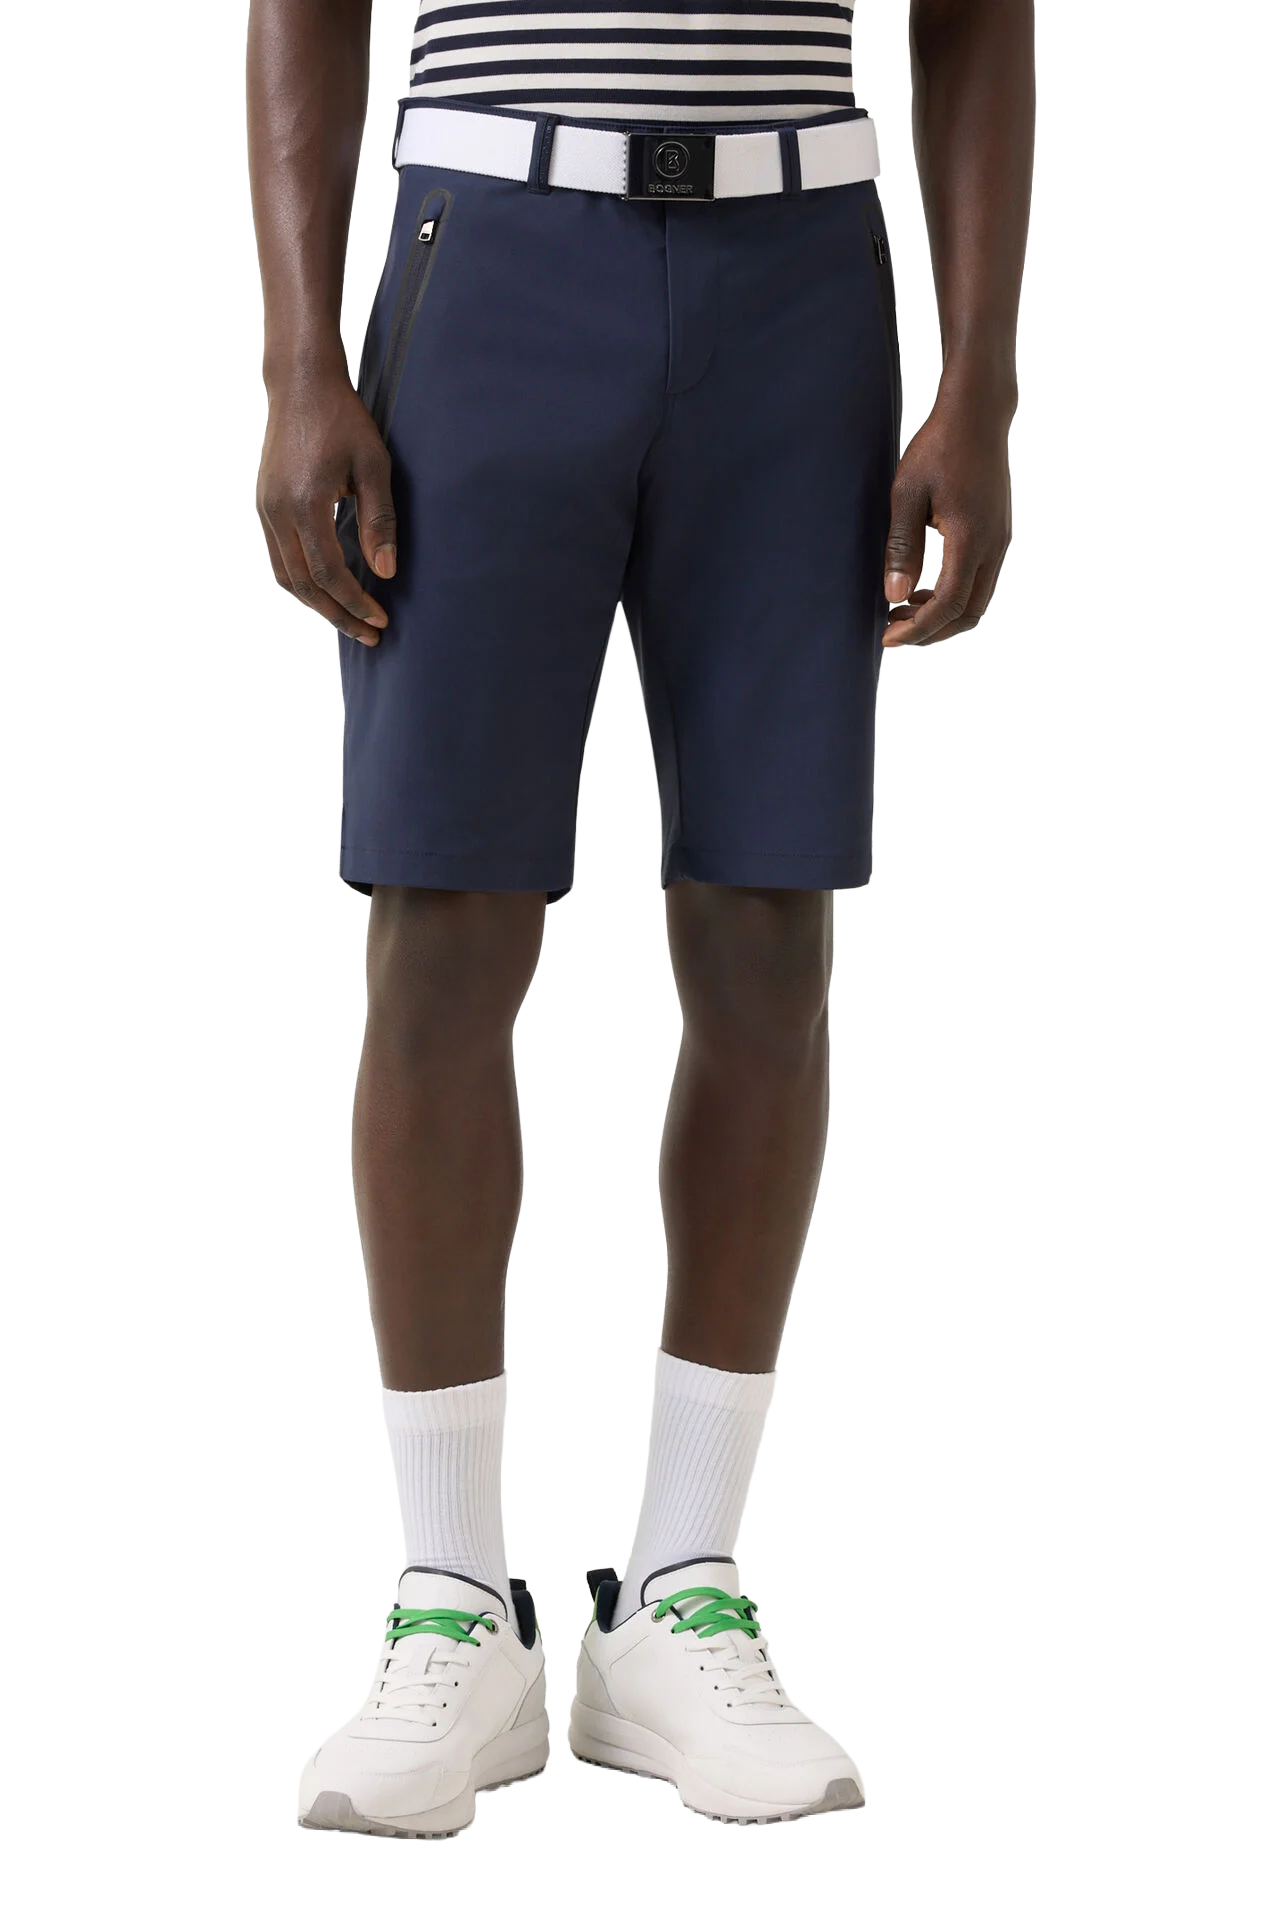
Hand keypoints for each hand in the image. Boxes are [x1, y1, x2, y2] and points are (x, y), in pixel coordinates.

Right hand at [256, 369, 396, 645]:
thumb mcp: (373, 466)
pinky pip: (280, 558)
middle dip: (338, 614)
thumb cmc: (343, 420)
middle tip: (370, 634)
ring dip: (318, 604)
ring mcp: (266, 509)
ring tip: (350, 619)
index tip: (381, 619)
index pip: (328, 573)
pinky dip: (302, 581)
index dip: (355, 602)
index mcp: (305, 503)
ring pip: (286, 577)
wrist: (300, 384)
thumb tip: (386, 573)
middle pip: (303, 585)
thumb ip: (379, 521)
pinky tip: (328, 588)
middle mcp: (278, 511)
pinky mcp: (264, 504)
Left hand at [882, 376, 1013, 647]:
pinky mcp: (999, 535)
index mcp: (971, 538)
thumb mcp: (907, 494)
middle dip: (931, 632)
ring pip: (977, 602)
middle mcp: (994, 546)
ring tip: (903, 610)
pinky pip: (980, 582)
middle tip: (892, 630)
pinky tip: (923, 588)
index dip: (918, 630)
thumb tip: (894, 595)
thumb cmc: (938, 447)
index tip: (887, 638)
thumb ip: (901, 547)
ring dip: (942, 616)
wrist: (977, 415)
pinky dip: (953, 597)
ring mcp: (1000, 541)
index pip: (948, 605)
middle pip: (968, 613)